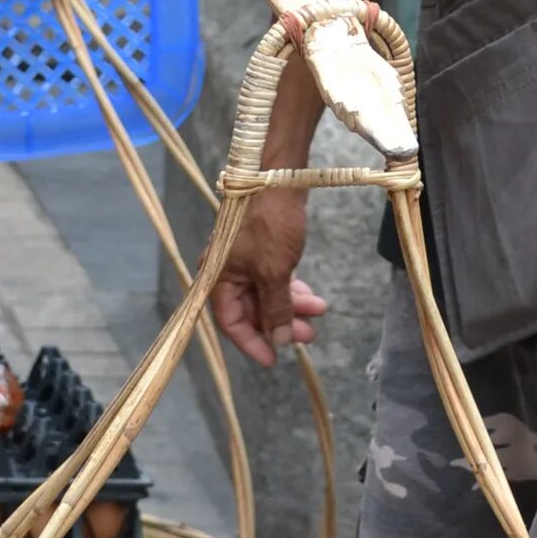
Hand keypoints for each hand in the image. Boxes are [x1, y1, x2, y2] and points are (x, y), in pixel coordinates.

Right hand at [212, 190, 326, 369]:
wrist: (279, 178)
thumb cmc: (270, 225)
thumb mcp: (274, 272)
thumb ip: (275, 309)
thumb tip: (278, 339)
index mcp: (217, 279)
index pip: (230, 323)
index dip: (252, 343)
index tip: (275, 359)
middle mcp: (226, 272)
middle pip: (251, 311)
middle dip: (280, 324)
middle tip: (309, 336)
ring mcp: (244, 261)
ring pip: (266, 295)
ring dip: (292, 307)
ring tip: (319, 312)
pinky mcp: (262, 250)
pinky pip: (274, 280)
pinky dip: (291, 290)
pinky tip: (312, 297)